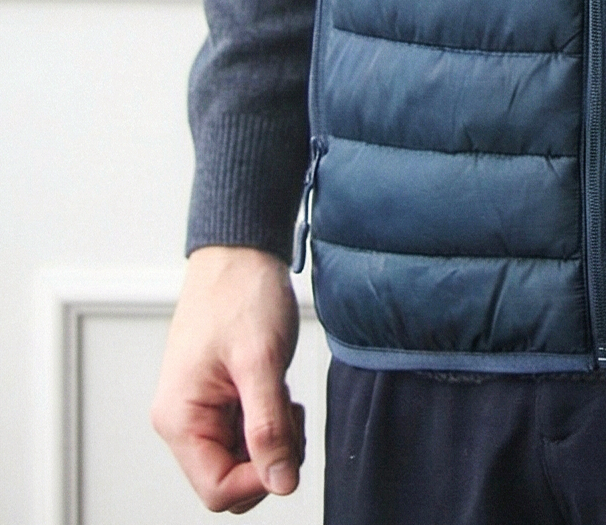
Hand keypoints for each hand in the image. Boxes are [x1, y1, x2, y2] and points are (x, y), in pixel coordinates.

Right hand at [152, 246, 304, 511]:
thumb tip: (281, 483)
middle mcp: (184, 421)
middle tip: (289, 413)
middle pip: (230, 479)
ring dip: (274, 437)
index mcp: (180, 419)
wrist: (240, 250)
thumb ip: (269, 427)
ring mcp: (202, 411)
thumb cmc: (240, 292)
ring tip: (283, 394)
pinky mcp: (220, 399)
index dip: (259, 479)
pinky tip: (279, 389)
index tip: (287, 445)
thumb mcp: (261, 361)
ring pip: (243, 458)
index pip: (217, 490)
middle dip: (269, 458)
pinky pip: (248, 433)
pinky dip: (271, 420)